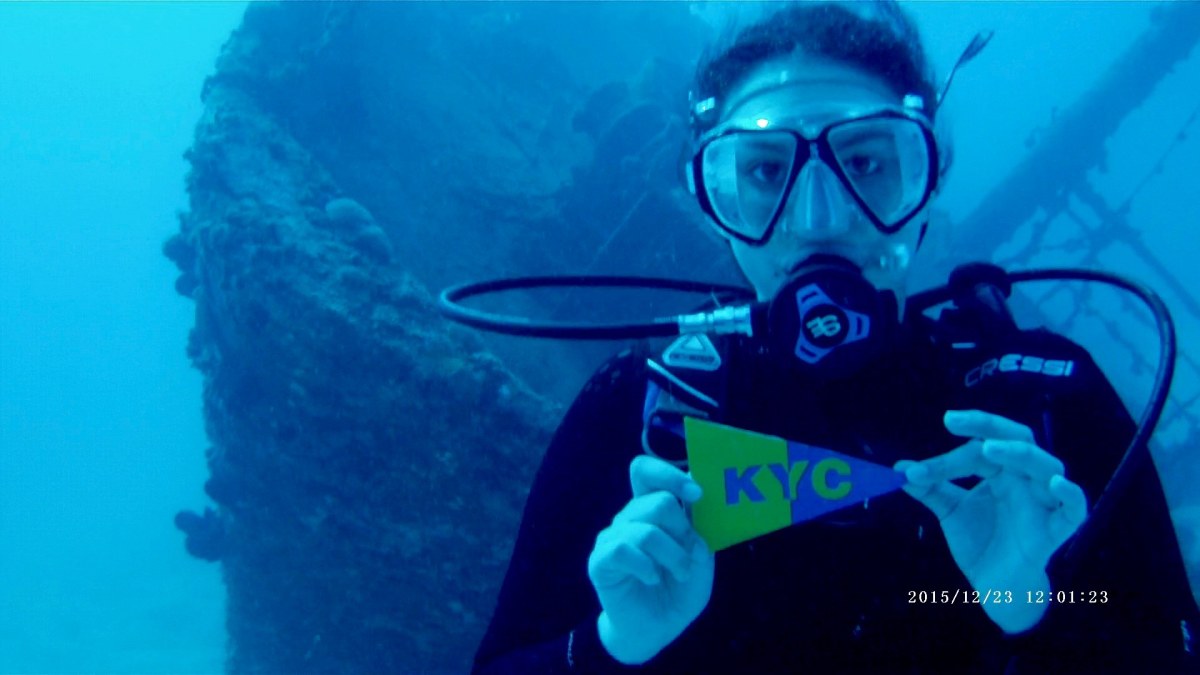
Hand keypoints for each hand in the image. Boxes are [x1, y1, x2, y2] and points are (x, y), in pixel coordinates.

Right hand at [588, 454, 714, 663]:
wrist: (654, 630)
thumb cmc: (677, 593)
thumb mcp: (700, 567)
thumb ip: (701, 542)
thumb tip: (695, 524)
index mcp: (651, 510)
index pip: (647, 472)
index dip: (671, 474)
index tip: (697, 495)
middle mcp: (630, 518)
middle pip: (657, 501)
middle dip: (682, 532)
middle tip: (688, 558)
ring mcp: (612, 538)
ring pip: (645, 530)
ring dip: (672, 556)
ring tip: (678, 575)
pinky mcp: (600, 560)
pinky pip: (622, 550)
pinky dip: (645, 566)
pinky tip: (651, 579)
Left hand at [894, 409, 1087, 632]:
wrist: (994, 584)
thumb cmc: (979, 540)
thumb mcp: (950, 510)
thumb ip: (929, 488)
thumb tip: (898, 468)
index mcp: (1000, 470)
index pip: (979, 448)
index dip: (947, 457)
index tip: (915, 470)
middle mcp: (1024, 478)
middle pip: (1017, 440)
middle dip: (989, 427)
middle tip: (955, 423)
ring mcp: (1043, 501)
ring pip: (1046, 464)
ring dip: (1020, 454)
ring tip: (992, 449)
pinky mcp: (1057, 528)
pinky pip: (1075, 507)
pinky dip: (1070, 493)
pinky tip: (1055, 483)